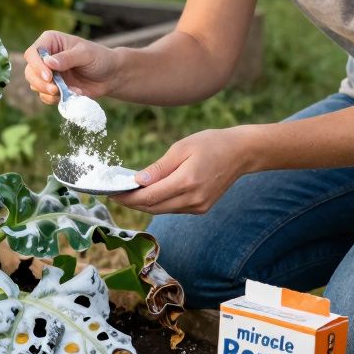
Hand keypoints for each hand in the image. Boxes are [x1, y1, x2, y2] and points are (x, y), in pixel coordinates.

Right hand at [23, 30, 121, 105]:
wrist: (111, 76)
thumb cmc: (100, 59)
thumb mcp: (86, 54)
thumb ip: (68, 58)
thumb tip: (49, 62)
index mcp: (51, 42)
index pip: (33, 53)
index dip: (37, 65)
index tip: (49, 77)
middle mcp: (46, 57)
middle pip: (30, 71)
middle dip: (40, 82)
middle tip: (55, 89)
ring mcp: (49, 73)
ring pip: (35, 85)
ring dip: (47, 92)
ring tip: (65, 92)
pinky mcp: (53, 88)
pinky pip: (45, 96)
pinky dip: (55, 99)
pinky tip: (71, 95)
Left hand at [111, 126, 256, 214]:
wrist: (241, 153)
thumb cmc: (211, 144)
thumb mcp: (182, 148)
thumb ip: (159, 167)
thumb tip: (137, 181)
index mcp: (187, 182)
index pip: (149, 197)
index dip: (128, 198)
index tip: (112, 193)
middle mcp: (193, 199)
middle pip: (153, 208)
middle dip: (132, 203)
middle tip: (116, 194)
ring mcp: (198, 206)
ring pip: (162, 210)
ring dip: (144, 204)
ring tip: (129, 193)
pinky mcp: (201, 208)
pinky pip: (173, 209)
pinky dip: (159, 203)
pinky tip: (151, 193)